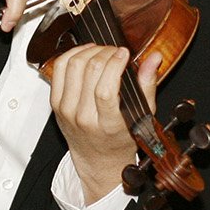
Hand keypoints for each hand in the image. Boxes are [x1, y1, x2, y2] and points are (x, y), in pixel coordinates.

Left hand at [48, 44, 159, 203]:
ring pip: (73, 66)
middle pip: (90, 72)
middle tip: (115, 51)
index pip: (106, 90)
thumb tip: (154, 57)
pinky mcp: (56, 103)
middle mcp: (83, 117)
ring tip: (102, 51)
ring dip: (90, 51)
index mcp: (107, 124)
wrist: (97, 158)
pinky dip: (72, 54)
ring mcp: (66, 110)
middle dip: (105, 53)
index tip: (124, 53)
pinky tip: (85, 53)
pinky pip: (58, 69)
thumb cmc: (120, 138)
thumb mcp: (142, 116)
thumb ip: (148, 85)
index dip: (115, 65)